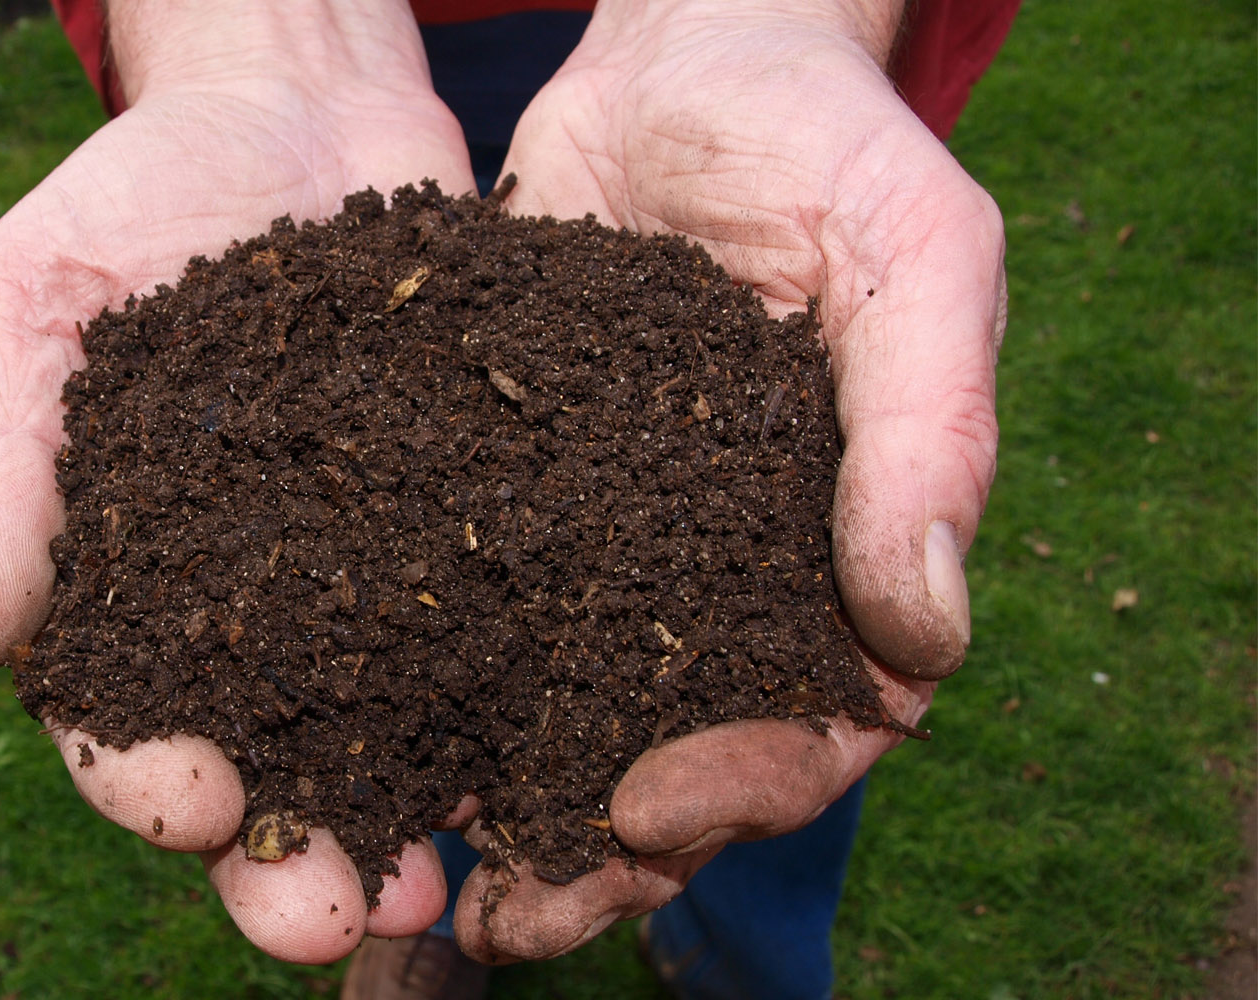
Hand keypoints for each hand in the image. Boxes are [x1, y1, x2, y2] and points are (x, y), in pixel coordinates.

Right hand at [0, 0, 476, 963]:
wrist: (293, 102)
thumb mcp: (31, 303)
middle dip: (286, 858)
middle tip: (329, 922)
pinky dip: (517, 701)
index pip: (118, 716)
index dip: (146, 779)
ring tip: (444, 891)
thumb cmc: (131, 196)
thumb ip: (0, 467)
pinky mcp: (468, 524)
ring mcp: (367, 573)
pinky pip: (495, 628)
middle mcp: (248, 607)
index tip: (193, 807)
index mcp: (124, 581)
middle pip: (261, 764)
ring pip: (385, 732)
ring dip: (407, 821)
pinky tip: (553, 755)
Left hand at [454, 0, 1003, 961]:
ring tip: (410, 874)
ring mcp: (604, 544)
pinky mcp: (500, 494)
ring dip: (491, 802)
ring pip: (554, 711)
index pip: (815, 723)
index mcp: (835, 555)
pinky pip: (460, 610)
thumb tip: (926, 635)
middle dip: (596, 849)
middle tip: (508, 916)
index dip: (743, 787)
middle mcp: (715, 575)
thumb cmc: (827, 143)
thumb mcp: (913, 258)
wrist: (682, 57)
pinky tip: (339, 734)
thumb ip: (929, 434)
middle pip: (670, 756)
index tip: (646, 809)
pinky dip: (411, 683)